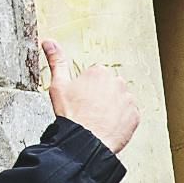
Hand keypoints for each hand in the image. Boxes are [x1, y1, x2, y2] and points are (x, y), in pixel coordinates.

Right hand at [41, 35, 141, 154]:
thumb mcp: (58, 85)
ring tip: (98, 119)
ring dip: (112, 108)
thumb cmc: (72, 115)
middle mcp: (117, 82)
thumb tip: (49, 42)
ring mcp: (128, 99)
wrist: (86, 140)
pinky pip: (129, 116)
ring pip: (120, 101)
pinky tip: (108, 126)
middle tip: (88, 110)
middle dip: (101, 97)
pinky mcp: (135, 116)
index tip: (81, 100)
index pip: (95, 77)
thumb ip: (56, 61)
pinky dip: (121, 121)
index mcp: (99, 72)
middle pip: (109, 88)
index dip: (86, 90)